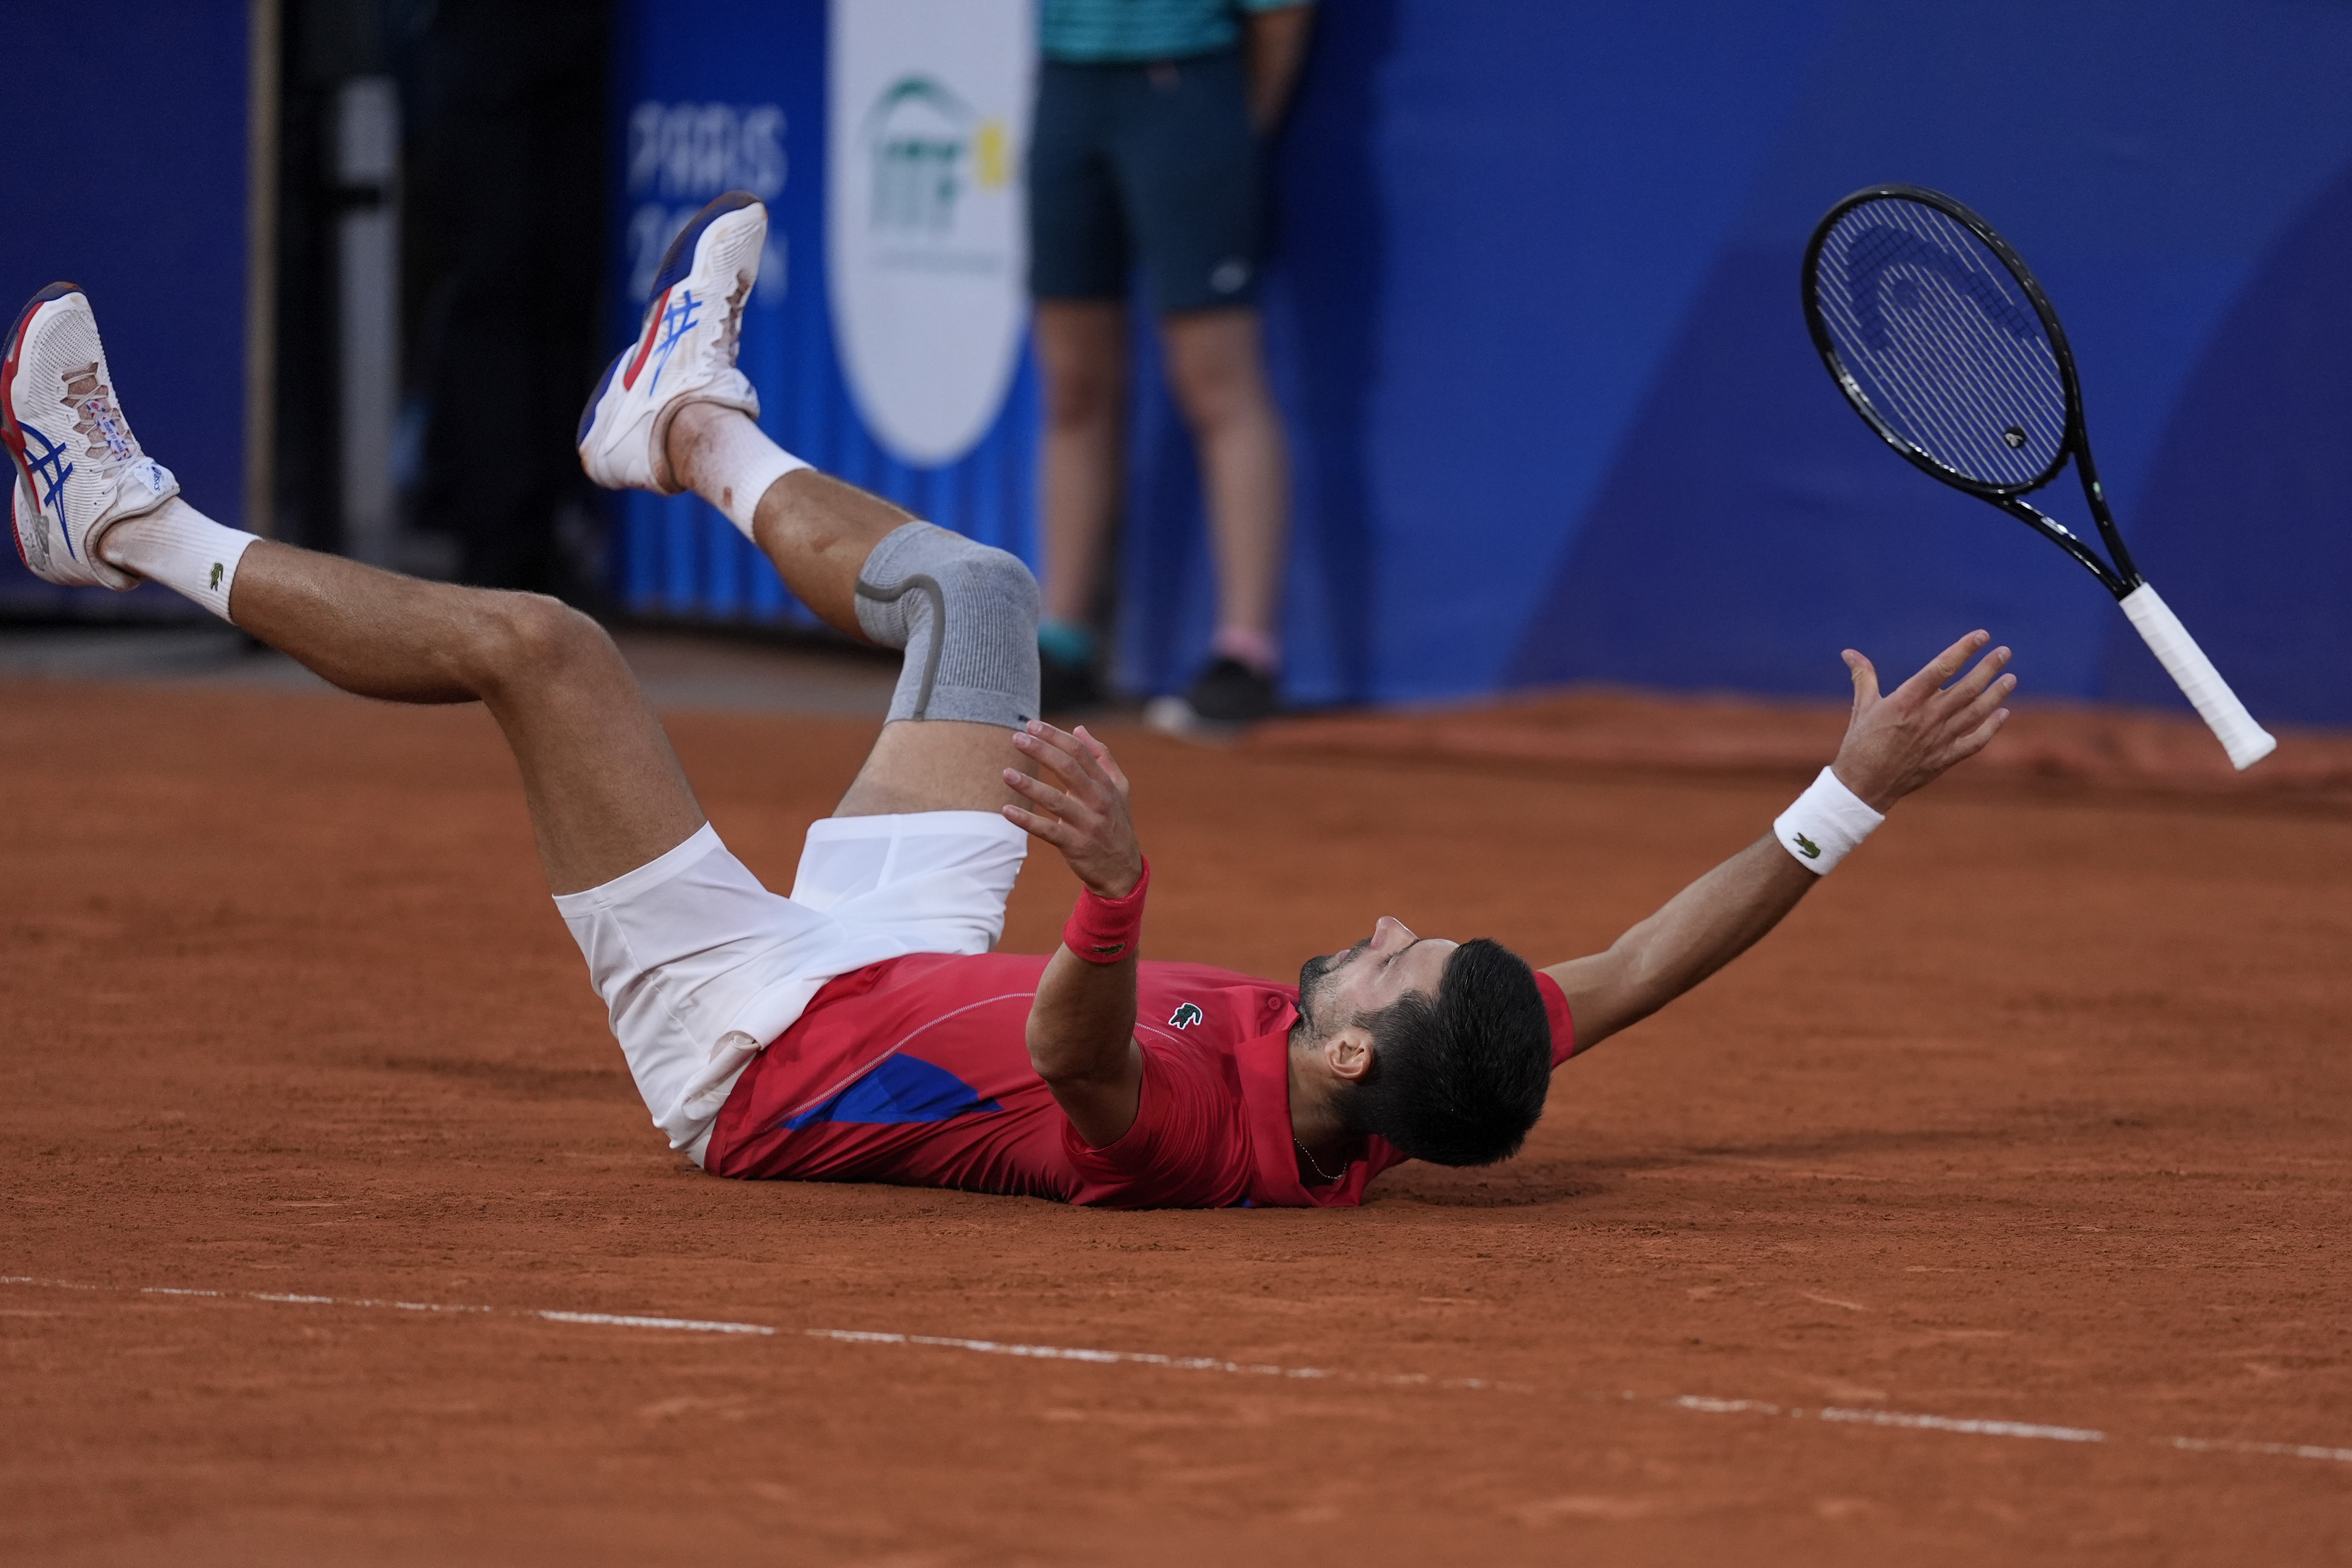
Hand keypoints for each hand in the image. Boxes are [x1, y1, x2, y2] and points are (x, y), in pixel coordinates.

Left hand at [1003, 722, 1143, 896]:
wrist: (1123, 869)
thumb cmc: (1115, 823)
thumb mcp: (1118, 788)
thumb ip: (1102, 757)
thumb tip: (1079, 729)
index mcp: (1106, 784)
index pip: (1080, 752)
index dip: (1056, 736)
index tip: (1032, 726)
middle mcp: (1098, 801)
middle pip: (1068, 769)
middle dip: (1041, 751)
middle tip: (1017, 738)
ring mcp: (1087, 824)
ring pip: (1055, 800)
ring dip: (1029, 785)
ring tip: (1006, 773)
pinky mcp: (1075, 845)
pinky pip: (1047, 831)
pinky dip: (1026, 820)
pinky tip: (1007, 810)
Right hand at [1829, 631, 2015, 810]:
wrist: (1862, 786)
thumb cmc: (1859, 744)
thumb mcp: (1861, 707)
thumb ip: (1863, 676)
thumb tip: (1849, 652)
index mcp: (1906, 701)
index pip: (1941, 668)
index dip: (1963, 650)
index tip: (1981, 636)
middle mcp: (1927, 718)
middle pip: (1967, 688)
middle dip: (1988, 668)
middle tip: (2005, 652)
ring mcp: (1939, 739)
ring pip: (1976, 712)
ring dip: (1996, 694)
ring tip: (2011, 678)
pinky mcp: (1944, 759)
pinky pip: (1975, 742)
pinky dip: (1992, 728)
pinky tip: (2004, 714)